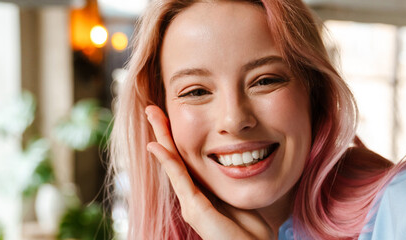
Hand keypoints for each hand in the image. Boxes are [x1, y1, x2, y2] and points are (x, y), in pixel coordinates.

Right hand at [145, 105, 272, 239]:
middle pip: (175, 158)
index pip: (187, 160)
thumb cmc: (253, 234)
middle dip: (164, 131)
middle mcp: (193, 198)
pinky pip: (180, 179)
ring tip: (152, 114)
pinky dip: (168, 161)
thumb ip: (237, 184)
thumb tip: (244, 164)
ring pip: (173, 164)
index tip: (171, 115)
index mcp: (205, 193)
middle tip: (152, 107)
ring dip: (162, 137)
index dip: (178, 138)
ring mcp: (192, 204)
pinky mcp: (196, 210)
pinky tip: (157, 145)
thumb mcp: (244, 200)